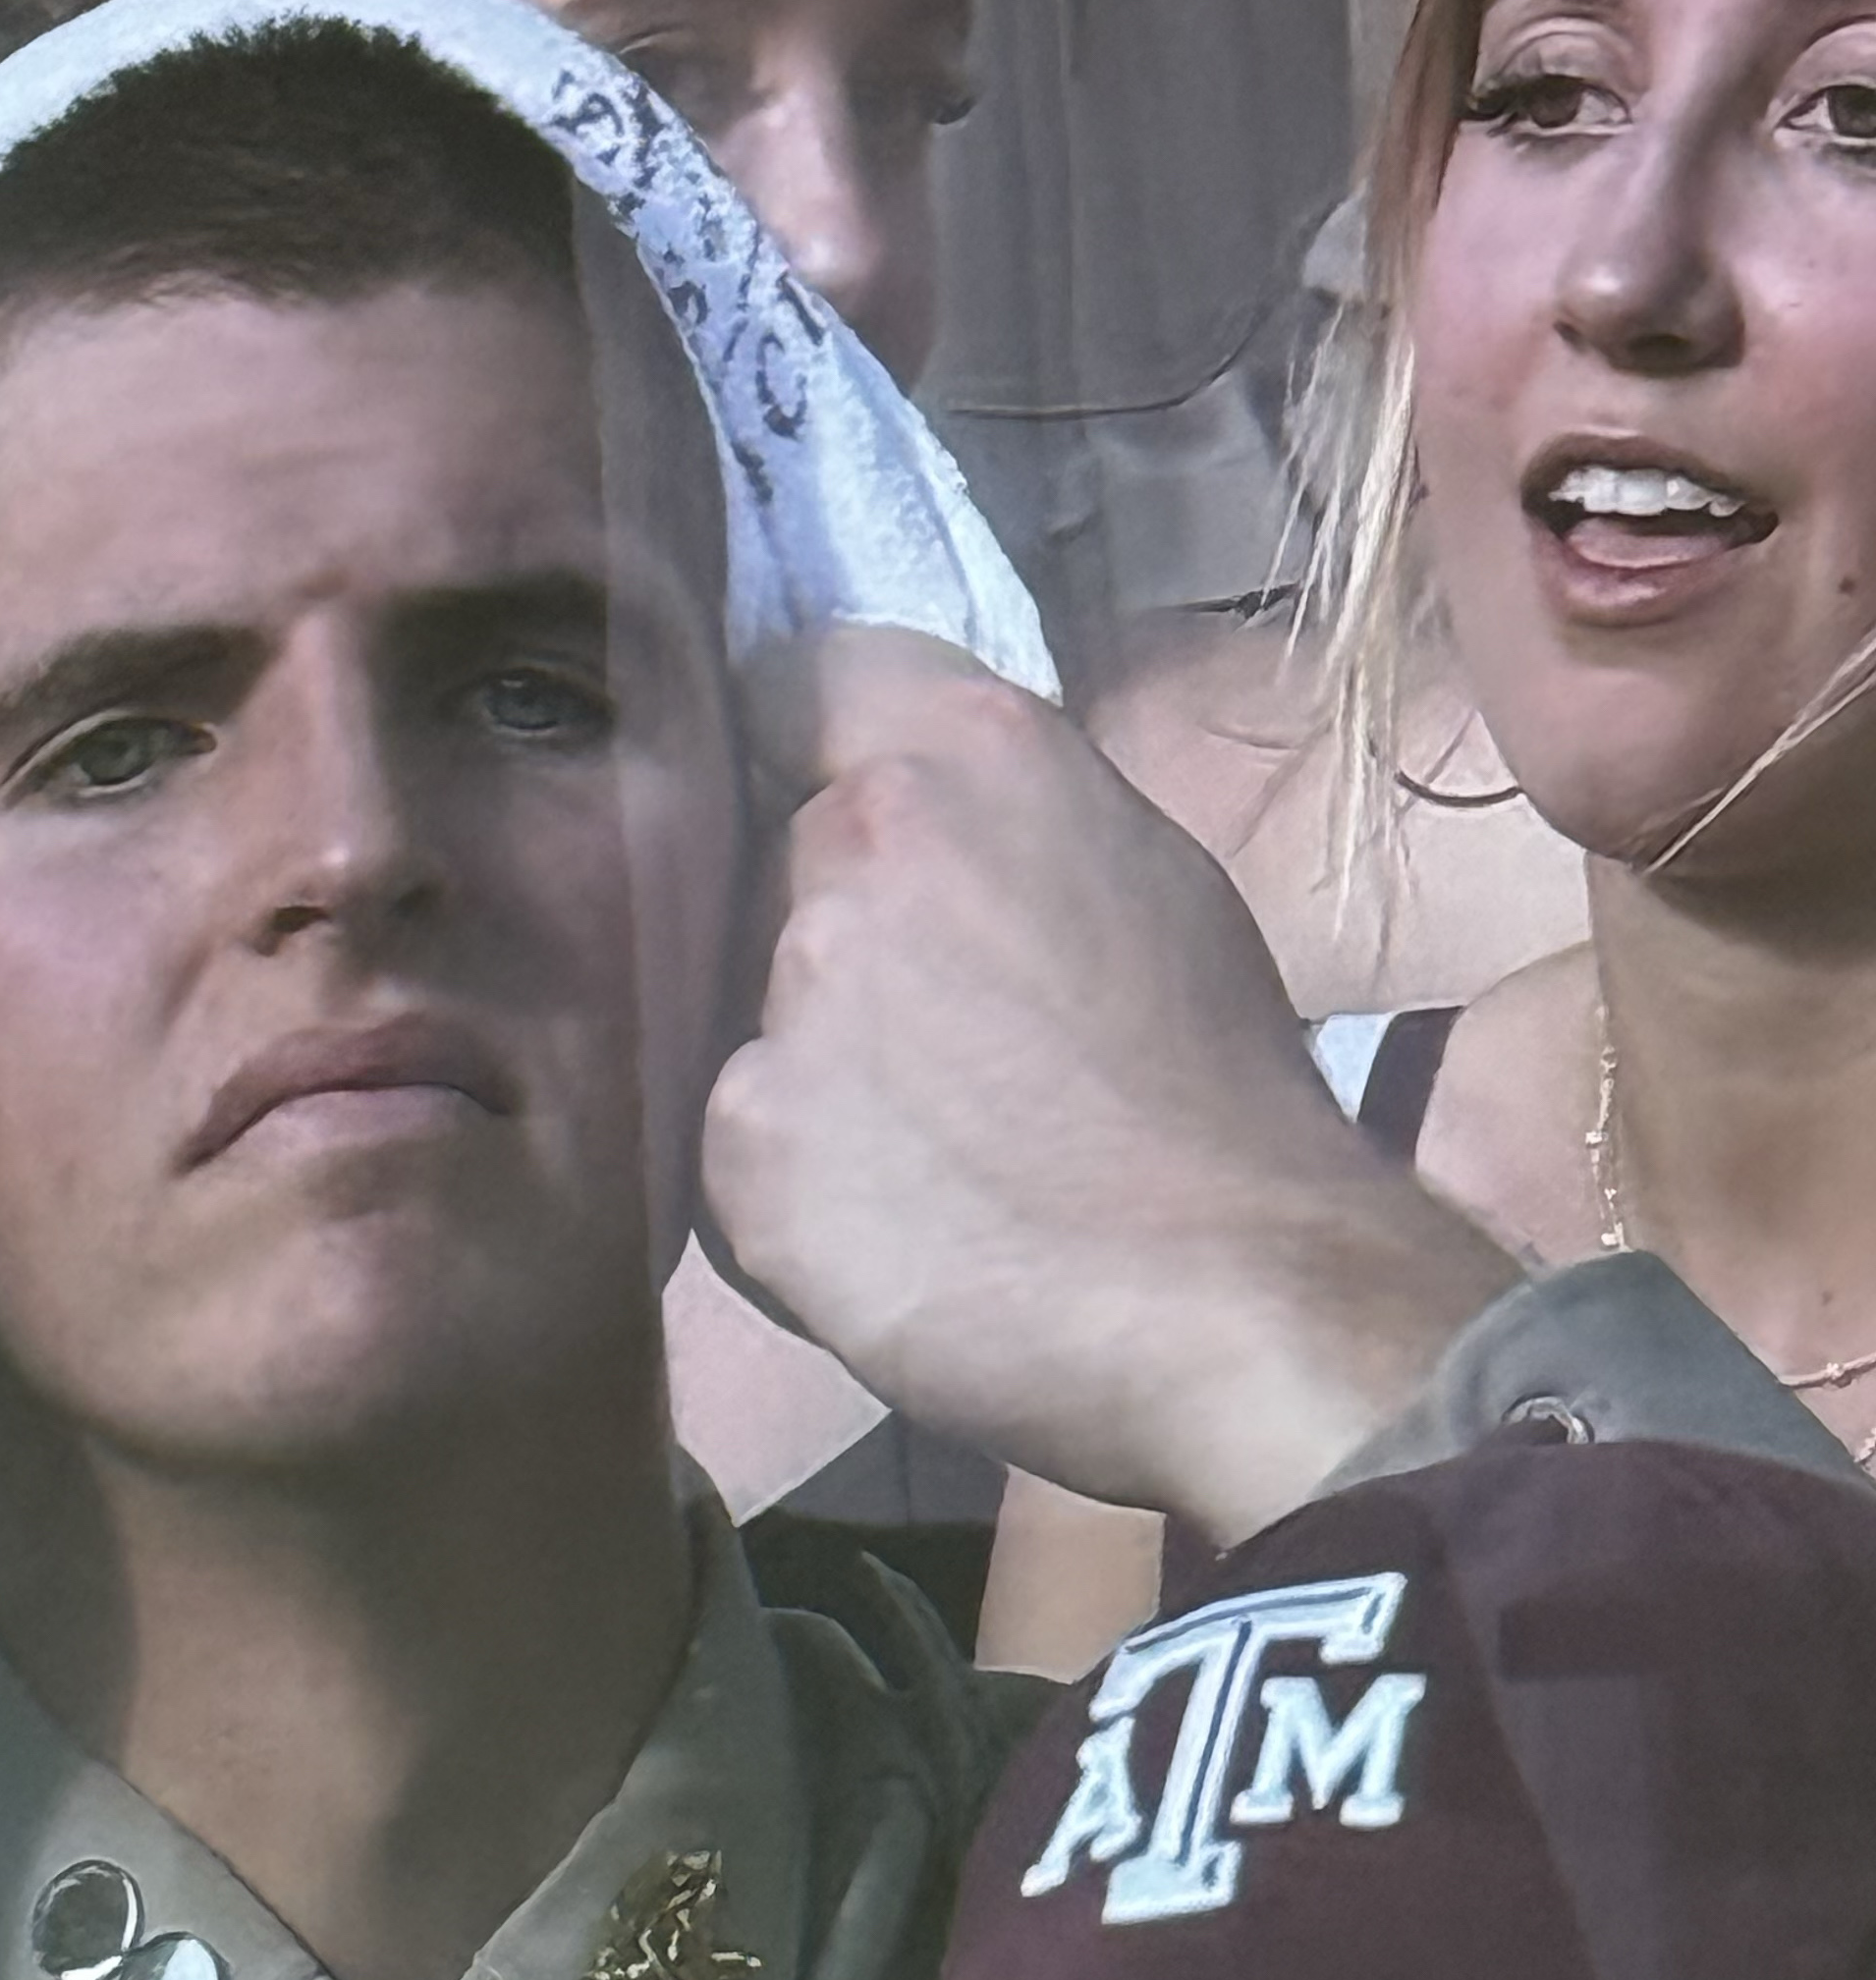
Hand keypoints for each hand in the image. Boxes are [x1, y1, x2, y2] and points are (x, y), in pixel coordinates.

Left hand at [701, 632, 1513, 1536]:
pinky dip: (795, 1198)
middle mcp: (864, 840)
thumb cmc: (1219, 1098)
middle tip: (933, 1050)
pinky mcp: (748, 1134)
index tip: (802, 810)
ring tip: (933, 1158)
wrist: (1241, 1295)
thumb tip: (931, 825)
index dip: (795, 756)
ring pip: (744, 1016)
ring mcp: (795, 989)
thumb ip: (1006, 829)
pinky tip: (898, 1236)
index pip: (799, 685)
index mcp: (975, 754)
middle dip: (823, 948)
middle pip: (767, 872)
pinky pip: (739, 1152)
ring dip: (809, 1078)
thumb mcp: (1144, 885)